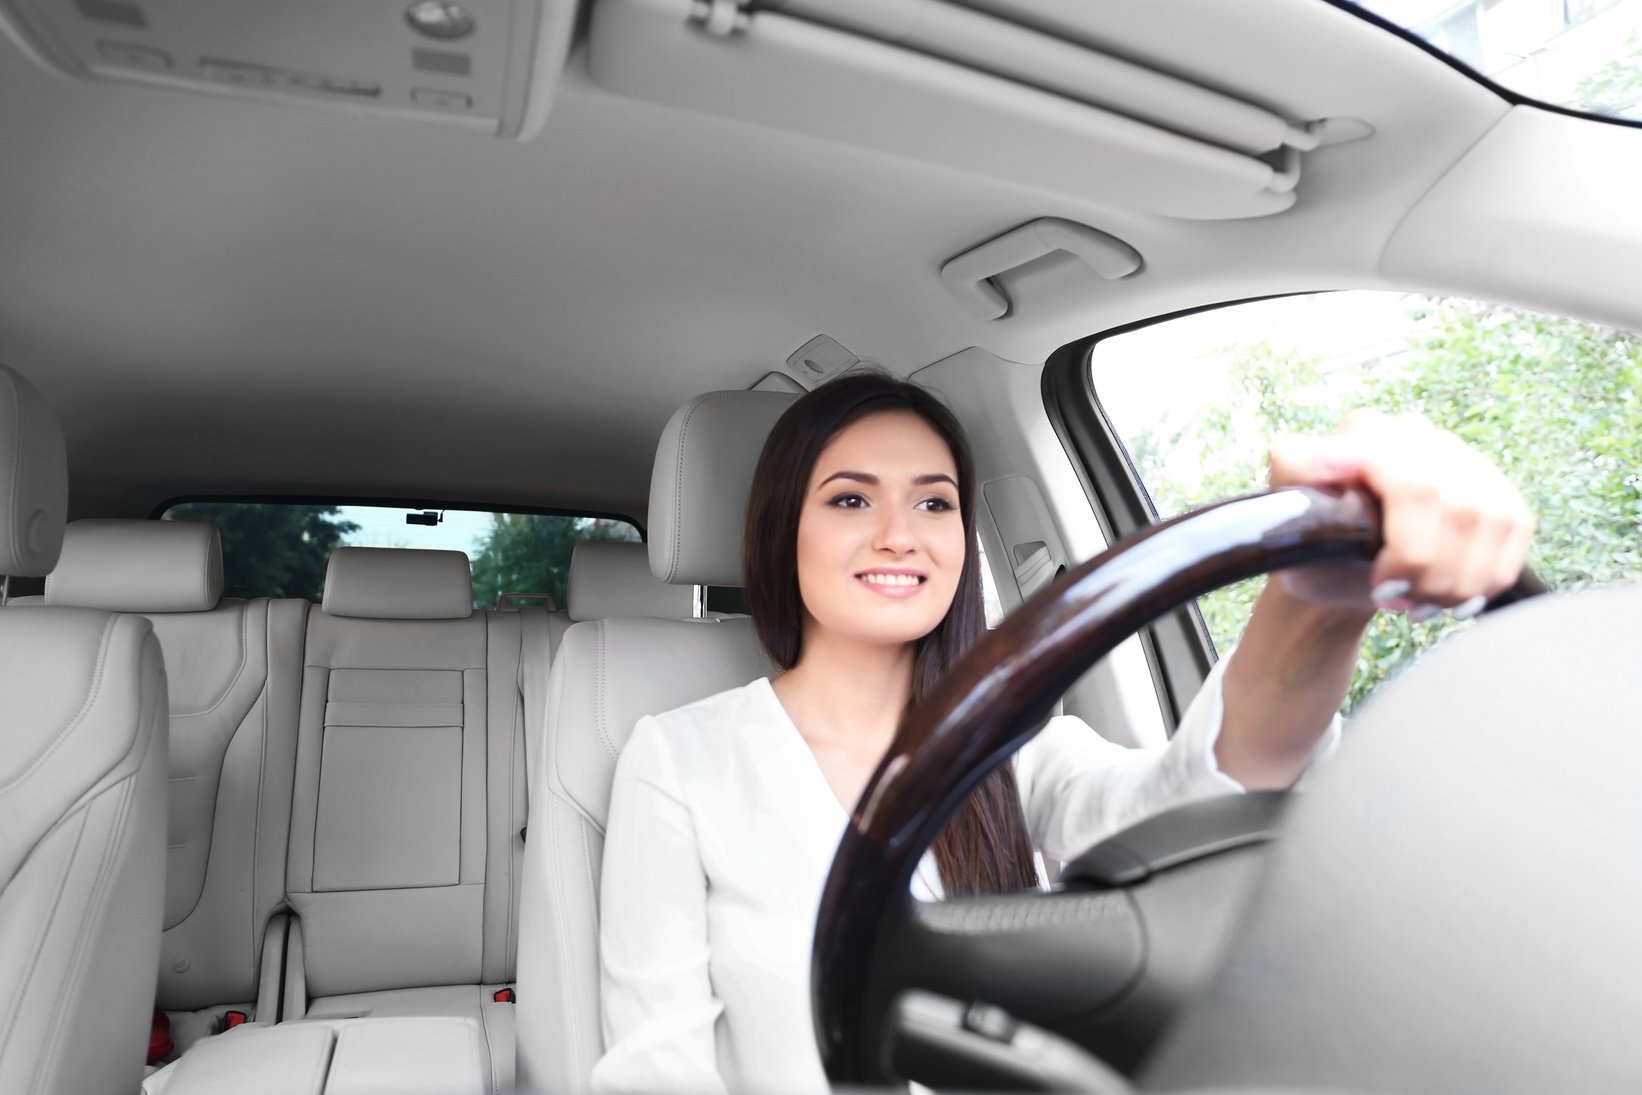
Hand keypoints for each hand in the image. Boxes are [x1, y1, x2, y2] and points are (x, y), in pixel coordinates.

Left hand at [1267, 410, 1533, 621]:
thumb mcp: (1285, 515)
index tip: (1382, 584)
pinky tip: (1453, 597)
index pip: (1413, 478)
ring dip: (1456, 579)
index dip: (1408, 543)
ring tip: (1418, 605)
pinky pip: (1514, 530)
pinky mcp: (1498, 493)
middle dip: (1428, 568)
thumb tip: (1319, 455)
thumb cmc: (1311, 547)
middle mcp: (1420, 435)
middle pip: (1458, 504)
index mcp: (1368, 431)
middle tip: (1395, 600)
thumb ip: (1293, 473)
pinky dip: (1485, 576)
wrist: (1337, 574)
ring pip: (1492, 519)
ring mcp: (1464, 460)